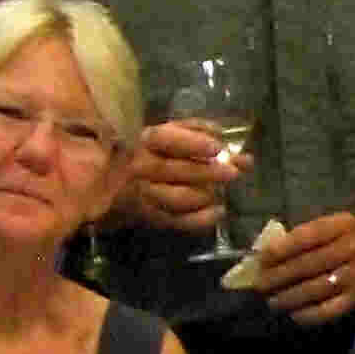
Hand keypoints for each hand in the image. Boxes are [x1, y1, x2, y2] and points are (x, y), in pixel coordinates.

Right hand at [118, 120, 245, 232]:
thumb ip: (198, 132)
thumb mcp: (173, 134)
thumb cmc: (157, 151)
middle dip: (207, 172)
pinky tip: (219, 212)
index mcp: (147, 141)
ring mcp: (144, 193)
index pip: (165, 139)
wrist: (121, 182)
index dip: (192, 143)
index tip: (218, 148)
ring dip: (204, 195)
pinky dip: (200, 219)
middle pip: (173, 170)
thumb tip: (223, 136)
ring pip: (175, 197)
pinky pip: (176, 220)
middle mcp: (141, 166)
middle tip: (233, 173)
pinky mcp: (150, 215)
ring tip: (222, 191)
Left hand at [257, 210, 354, 326]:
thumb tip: (269, 253)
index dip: (282, 248)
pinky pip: (334, 307)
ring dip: (291, 296)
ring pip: (319, 287)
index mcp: (347, 224)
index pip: (308, 236)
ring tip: (273, 302)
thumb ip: (309, 235)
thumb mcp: (337, 225)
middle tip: (260, 285)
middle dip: (280, 276)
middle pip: (310, 263)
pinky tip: (296, 315)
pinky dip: (312, 314)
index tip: (261, 259)